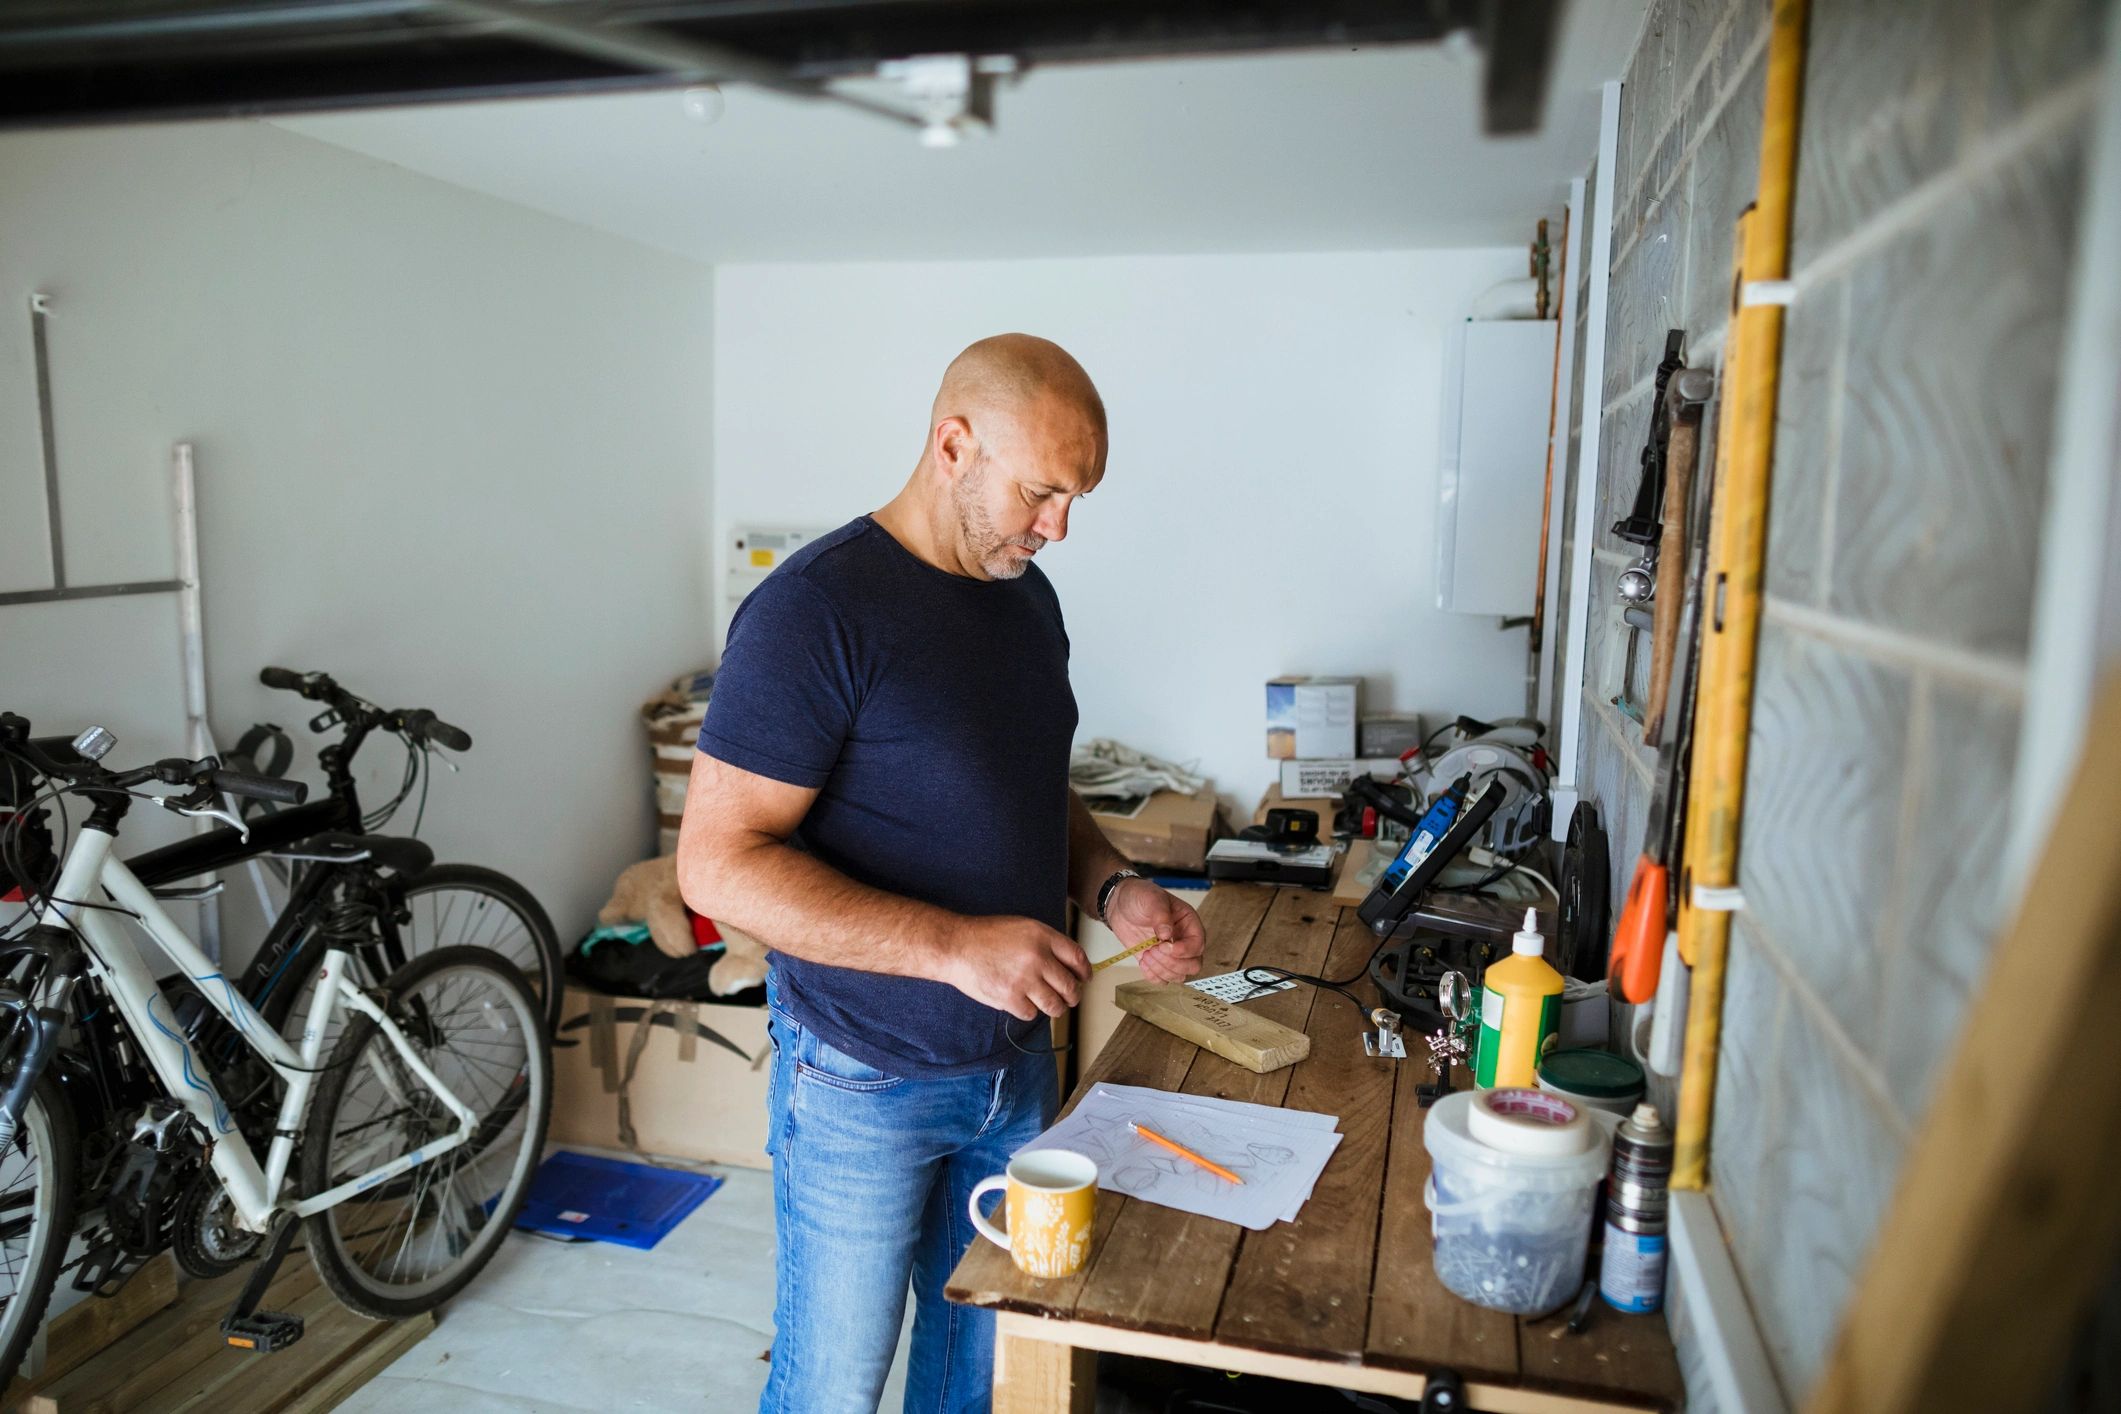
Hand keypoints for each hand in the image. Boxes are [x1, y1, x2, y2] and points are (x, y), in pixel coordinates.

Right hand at [940, 915, 1089, 1021]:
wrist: (957, 947)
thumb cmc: (986, 936)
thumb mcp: (1022, 927)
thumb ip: (1046, 943)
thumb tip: (1068, 964)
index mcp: (1042, 936)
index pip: (1077, 958)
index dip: (1084, 972)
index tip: (1084, 978)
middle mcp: (1037, 958)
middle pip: (1070, 986)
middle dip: (1073, 996)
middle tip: (1069, 998)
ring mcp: (1024, 980)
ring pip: (1055, 1005)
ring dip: (1055, 1008)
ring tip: (1050, 1005)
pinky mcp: (1010, 998)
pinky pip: (1031, 1014)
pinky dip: (1029, 1011)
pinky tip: (1021, 1002)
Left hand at [1104, 879, 1206, 983]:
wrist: (1121, 904)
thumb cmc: (1140, 896)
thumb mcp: (1152, 898)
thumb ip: (1161, 915)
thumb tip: (1167, 934)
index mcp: (1189, 924)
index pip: (1197, 945)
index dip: (1184, 951)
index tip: (1166, 946)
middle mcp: (1184, 941)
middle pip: (1193, 965)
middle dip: (1173, 963)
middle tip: (1153, 950)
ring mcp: (1171, 954)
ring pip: (1179, 976)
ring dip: (1162, 970)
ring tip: (1146, 954)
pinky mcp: (1157, 962)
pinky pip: (1162, 980)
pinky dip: (1153, 976)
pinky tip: (1143, 962)